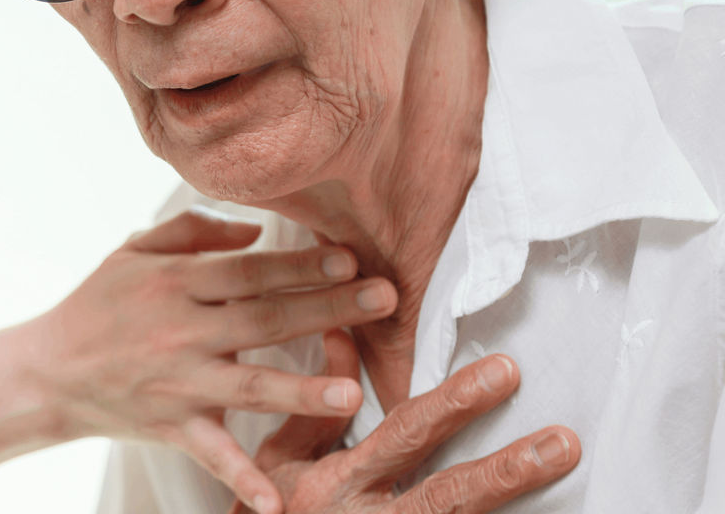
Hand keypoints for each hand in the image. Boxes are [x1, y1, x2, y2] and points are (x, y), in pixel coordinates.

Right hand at [24, 207, 399, 513]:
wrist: (47, 372)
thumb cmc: (99, 303)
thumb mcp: (134, 251)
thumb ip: (193, 231)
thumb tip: (255, 229)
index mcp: (177, 283)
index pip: (250, 271)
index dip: (299, 263)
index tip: (350, 256)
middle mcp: (182, 332)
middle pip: (265, 319)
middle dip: (328, 308)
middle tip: (384, 298)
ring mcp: (179, 383)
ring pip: (250, 386)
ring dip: (301, 390)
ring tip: (349, 392)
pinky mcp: (173, 426)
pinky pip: (212, 455)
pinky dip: (241, 478)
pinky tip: (275, 502)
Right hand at [231, 349, 581, 513]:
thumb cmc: (267, 512)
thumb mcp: (282, 455)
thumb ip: (317, 404)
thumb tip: (344, 334)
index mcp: (336, 480)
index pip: (405, 434)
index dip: (454, 404)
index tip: (502, 372)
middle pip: (445, 495)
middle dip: (505, 469)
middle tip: (561, 441)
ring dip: (510, 499)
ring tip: (559, 469)